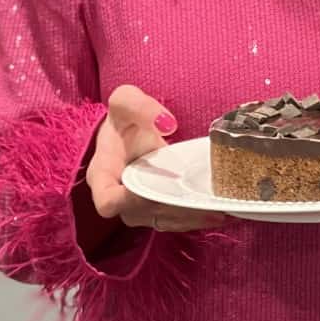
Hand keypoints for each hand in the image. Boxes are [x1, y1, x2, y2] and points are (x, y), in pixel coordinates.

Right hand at [86, 84, 225, 231]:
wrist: (129, 127)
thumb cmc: (124, 116)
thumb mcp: (126, 100)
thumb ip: (140, 106)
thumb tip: (167, 123)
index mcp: (102, 173)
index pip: (107, 201)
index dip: (129, 202)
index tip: (155, 189)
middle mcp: (117, 194)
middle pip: (139, 215)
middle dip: (170, 210)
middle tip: (201, 204)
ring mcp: (135, 204)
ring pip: (158, 220)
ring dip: (186, 219)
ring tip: (216, 212)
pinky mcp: (154, 206)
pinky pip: (170, 219)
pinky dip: (192, 218)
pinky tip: (217, 213)